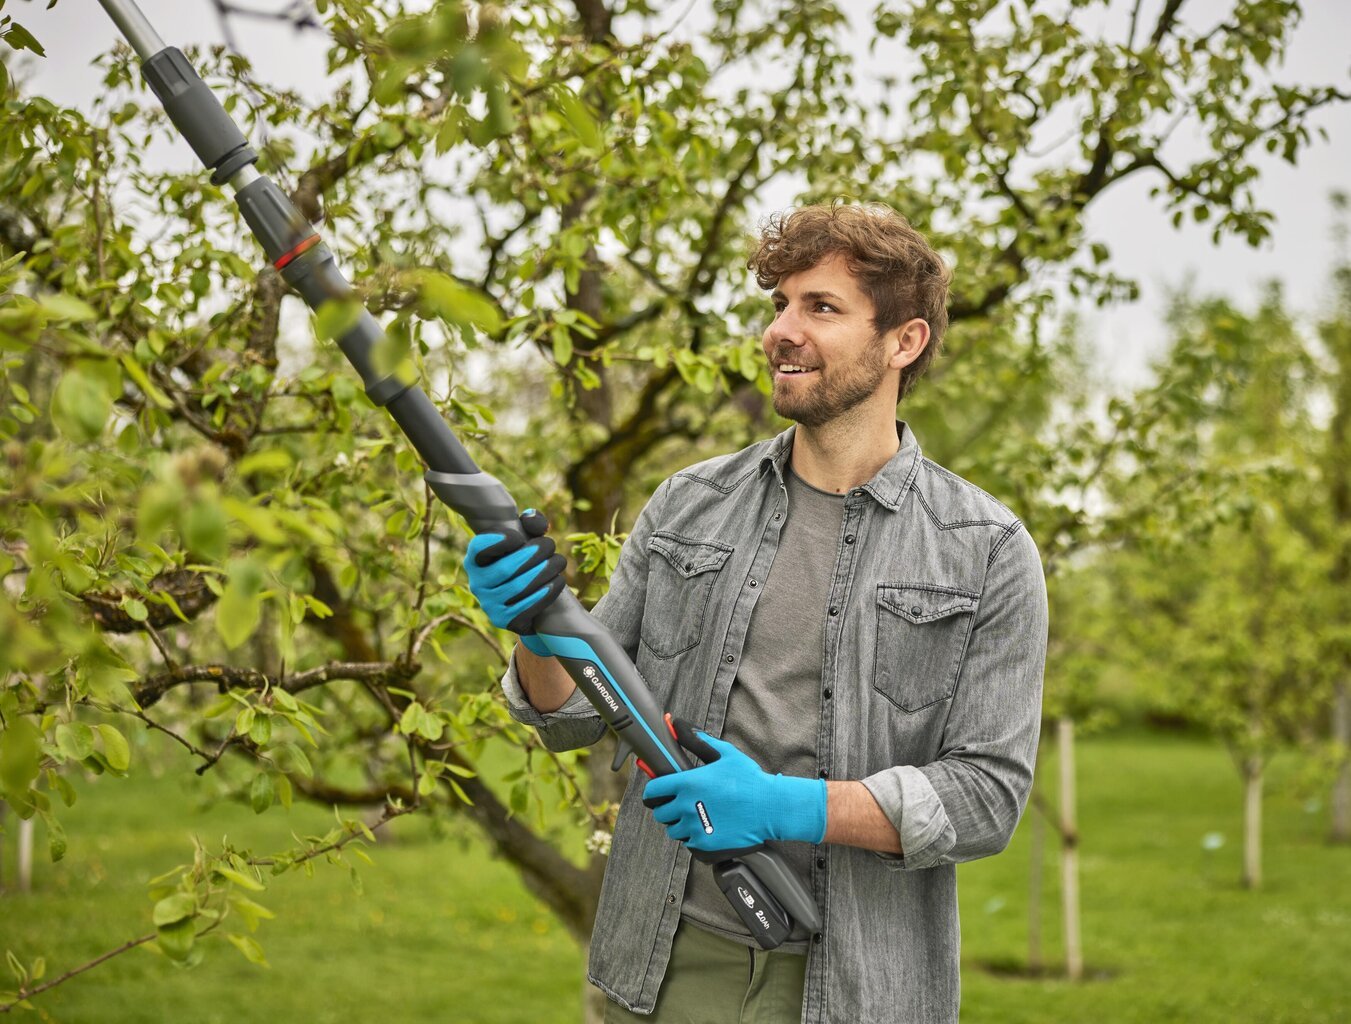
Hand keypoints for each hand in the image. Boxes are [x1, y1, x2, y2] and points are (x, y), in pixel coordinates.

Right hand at [465, 509, 566, 656]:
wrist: (528, 593)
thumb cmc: (526, 557)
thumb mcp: (526, 536)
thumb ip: (532, 522)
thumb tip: (533, 520)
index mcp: (475, 559)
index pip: (480, 547)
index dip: (500, 540)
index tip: (519, 536)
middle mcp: (477, 583)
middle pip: (505, 569)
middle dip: (533, 554)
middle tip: (551, 545)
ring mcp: (488, 604)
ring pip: (518, 589)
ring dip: (544, 572)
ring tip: (559, 561)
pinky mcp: (503, 620)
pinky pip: (525, 609)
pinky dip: (545, 594)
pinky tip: (558, 582)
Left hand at [642, 717, 825, 853]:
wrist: (770, 807)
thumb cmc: (749, 779)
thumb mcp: (724, 754)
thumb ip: (698, 741)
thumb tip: (678, 726)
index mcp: (687, 783)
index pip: (652, 791)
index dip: (653, 791)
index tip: (658, 792)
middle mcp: (686, 806)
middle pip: (660, 813)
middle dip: (668, 808)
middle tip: (681, 804)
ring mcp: (695, 826)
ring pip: (673, 829)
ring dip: (680, 824)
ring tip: (696, 815)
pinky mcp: (705, 843)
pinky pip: (688, 842)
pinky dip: (694, 836)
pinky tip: (707, 826)